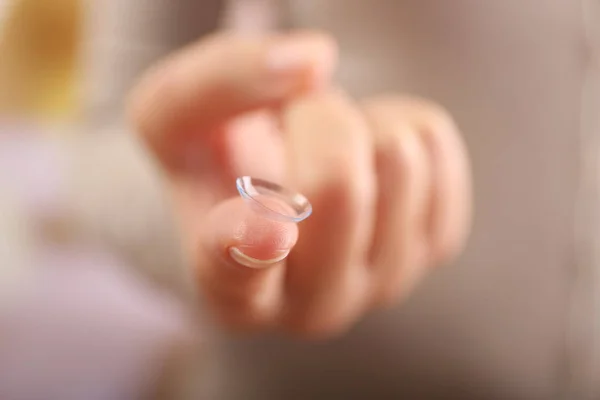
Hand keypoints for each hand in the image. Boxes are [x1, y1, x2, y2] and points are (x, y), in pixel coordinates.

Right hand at [128, 31, 470, 337]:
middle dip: (312, 116)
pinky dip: (393, 120)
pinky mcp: (435, 244)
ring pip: (397, 155)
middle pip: (338, 183)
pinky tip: (366, 157)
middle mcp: (313, 306)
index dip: (252, 245)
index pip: (239, 272)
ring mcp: (384, 281)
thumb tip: (314, 61)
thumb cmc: (219, 161)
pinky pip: (431, 140)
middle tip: (290, 127)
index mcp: (232, 293)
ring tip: (323, 150)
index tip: (266, 224)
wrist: (274, 183)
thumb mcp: (174, 112)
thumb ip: (219, 81)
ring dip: (355, 122)